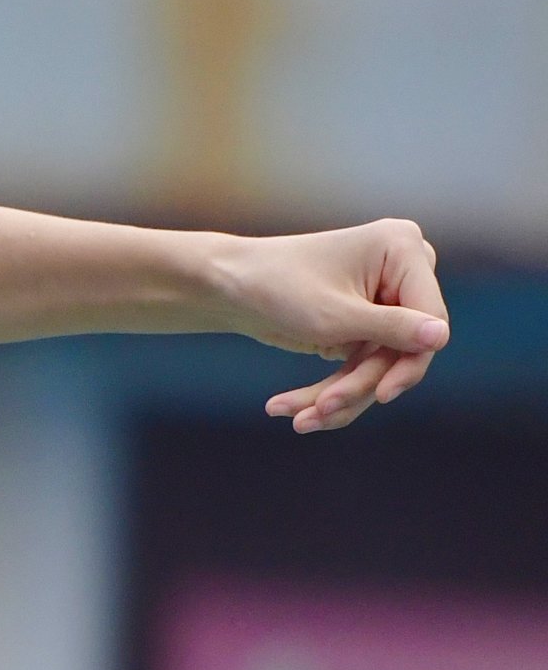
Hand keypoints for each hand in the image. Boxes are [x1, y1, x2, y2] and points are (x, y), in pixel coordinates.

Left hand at [215, 219, 448, 430]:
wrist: (228, 286)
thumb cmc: (275, 287)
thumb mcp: (334, 316)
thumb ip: (391, 328)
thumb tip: (442, 337)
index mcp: (403, 248)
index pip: (429, 316)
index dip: (412, 360)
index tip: (386, 395)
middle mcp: (401, 269)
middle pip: (403, 346)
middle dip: (360, 384)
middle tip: (319, 411)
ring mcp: (384, 300)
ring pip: (379, 365)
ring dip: (339, 397)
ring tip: (297, 420)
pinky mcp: (364, 325)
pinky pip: (360, 367)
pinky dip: (329, 391)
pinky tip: (287, 408)